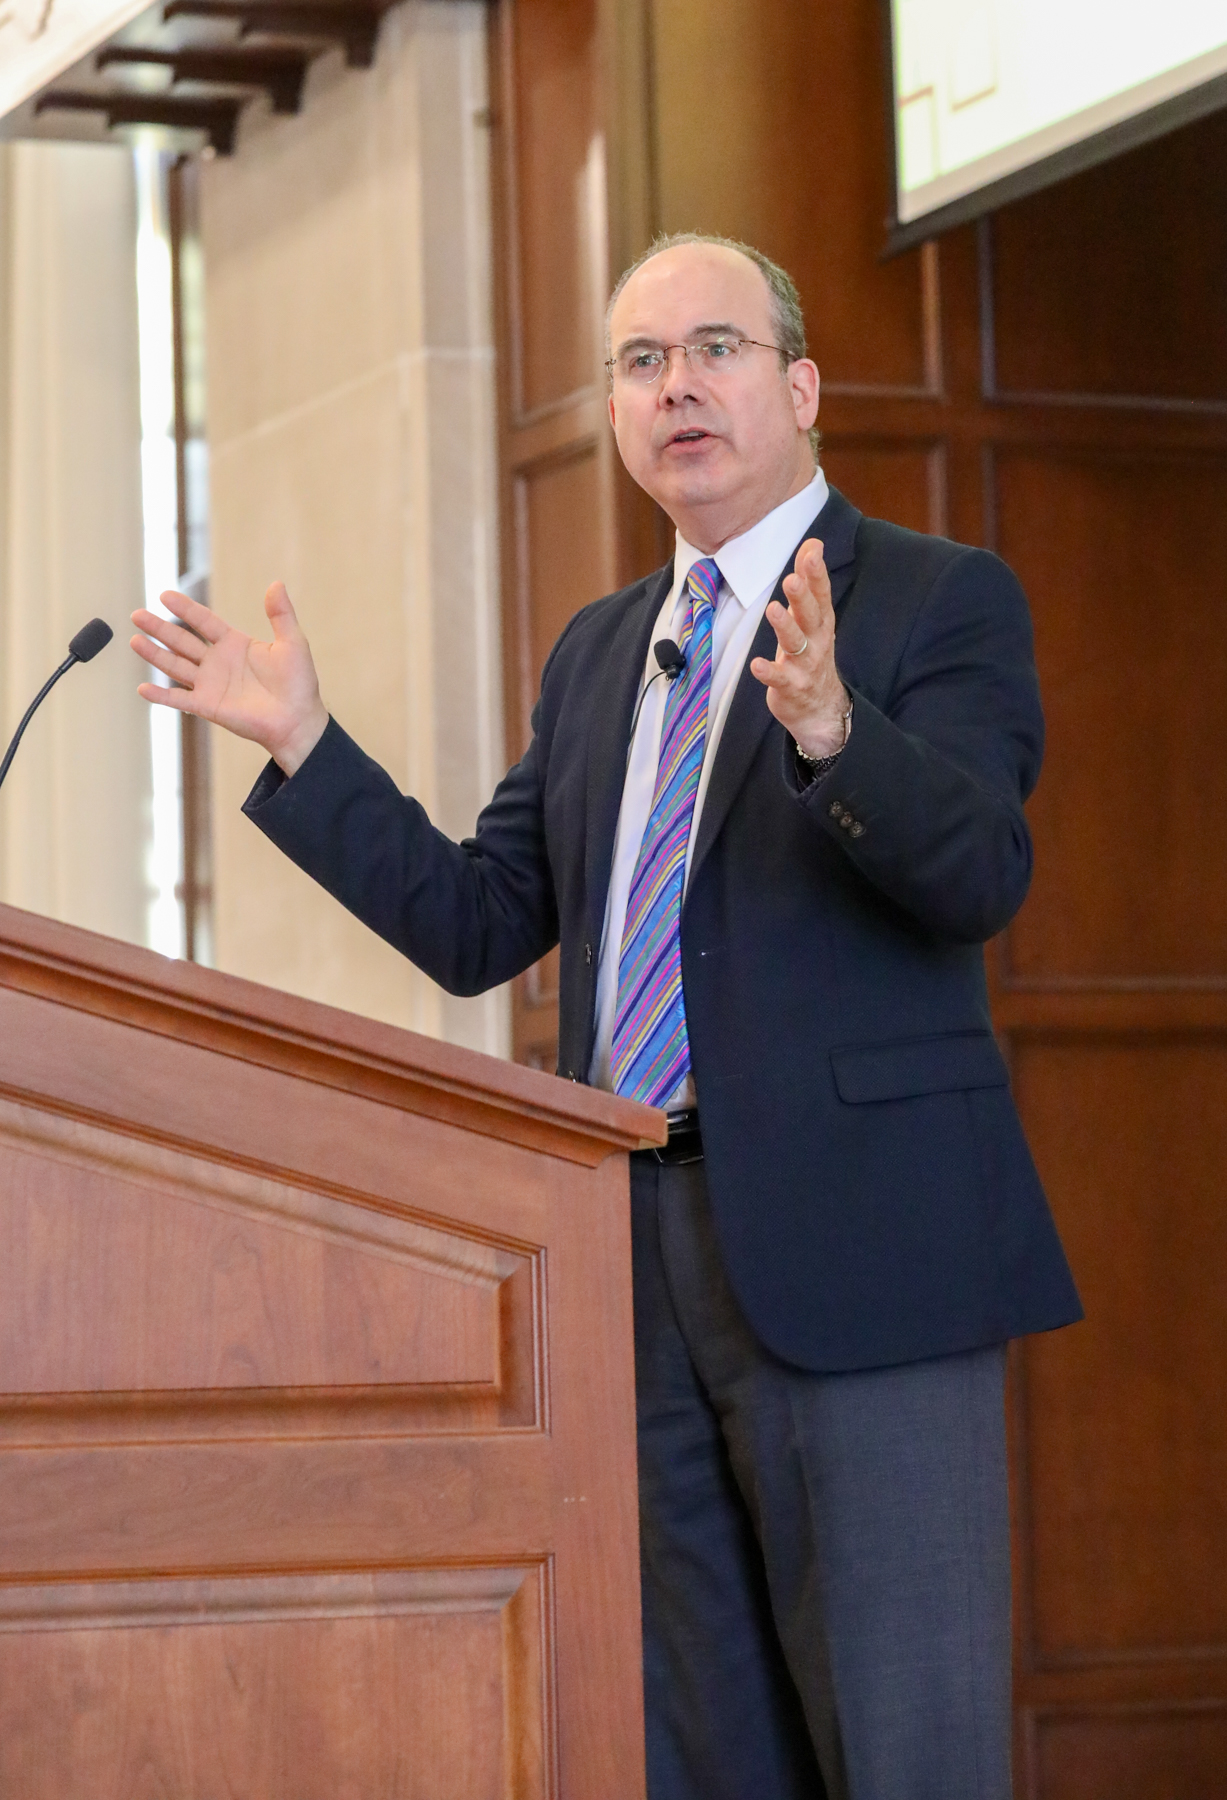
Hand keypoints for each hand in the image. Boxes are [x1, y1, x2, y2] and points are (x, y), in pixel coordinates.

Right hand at [131, 581, 328, 775]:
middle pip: (182, 641)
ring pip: (175, 666)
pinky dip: (161, 695)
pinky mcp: (208, 706)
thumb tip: (276, 584)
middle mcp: (218, 662)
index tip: (165, 595)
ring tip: (134, 640)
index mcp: (235, 644)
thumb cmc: (299, 684)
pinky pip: (179, 699)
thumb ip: (281, 614)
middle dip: (159, 628)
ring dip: (154, 654)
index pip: (204, 621)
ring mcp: (211, 684)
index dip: (185, 609)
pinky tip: (142, 688)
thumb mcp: (293, 643)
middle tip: (137, 615)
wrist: (298, 720)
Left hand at [750, 537, 849, 756]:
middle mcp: (817, 641)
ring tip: (772, 609)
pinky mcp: (790, 687)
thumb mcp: (813, 616)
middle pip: (811, 616)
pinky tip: (756, 664)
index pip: (821, 593)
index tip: (812, 552)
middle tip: (791, 579)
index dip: (816, 574)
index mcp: (821, 621)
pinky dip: (769, 672)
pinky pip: (779, 679)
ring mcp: (805, 666)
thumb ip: (810, 581)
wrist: (820, 708)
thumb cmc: (811, 653)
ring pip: (796, 644)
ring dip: (785, 627)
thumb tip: (814, 542)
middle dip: (802, 598)